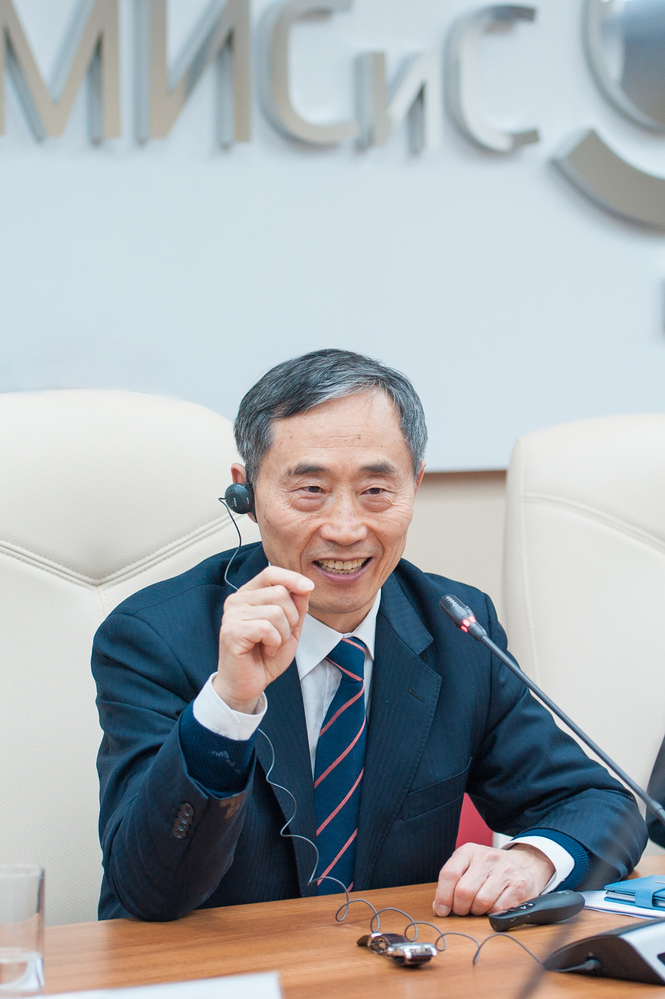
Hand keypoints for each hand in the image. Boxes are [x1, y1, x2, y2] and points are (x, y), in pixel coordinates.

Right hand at [214, 566, 313, 713]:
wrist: (248, 684)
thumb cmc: (266, 656)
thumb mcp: (290, 628)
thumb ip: (297, 606)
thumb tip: (305, 585)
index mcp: (249, 594)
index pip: (271, 573)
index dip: (292, 577)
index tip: (308, 588)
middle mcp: (237, 600)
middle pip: (279, 592)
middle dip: (292, 618)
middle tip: (281, 636)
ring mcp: (232, 615)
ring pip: (276, 611)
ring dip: (283, 634)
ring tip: (273, 646)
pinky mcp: (231, 631)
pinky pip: (266, 628)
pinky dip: (274, 643)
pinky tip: (267, 650)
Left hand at [433, 843, 554, 916]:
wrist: (525, 864)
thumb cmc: (490, 870)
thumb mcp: (469, 867)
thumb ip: (452, 884)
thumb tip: (438, 907)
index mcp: (469, 851)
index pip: (449, 873)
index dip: (442, 896)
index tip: (441, 910)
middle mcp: (487, 857)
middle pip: (464, 891)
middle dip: (460, 908)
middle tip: (463, 910)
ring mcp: (504, 870)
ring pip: (480, 902)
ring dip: (476, 912)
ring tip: (479, 907)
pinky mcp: (518, 885)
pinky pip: (498, 909)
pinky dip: (492, 914)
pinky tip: (493, 907)